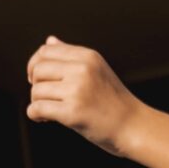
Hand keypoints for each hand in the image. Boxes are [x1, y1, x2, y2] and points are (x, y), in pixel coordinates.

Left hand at [25, 38, 140, 152]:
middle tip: (44, 98)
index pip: (46, 51)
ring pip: (36, 90)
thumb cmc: (113, 101)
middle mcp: (82, 69)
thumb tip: (49, 41)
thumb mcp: (96, 70)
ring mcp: (78, 90)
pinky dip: (35, 115)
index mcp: (88, 56)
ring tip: (49, 112)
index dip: (35, 65)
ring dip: (37, 103)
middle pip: (38, 69)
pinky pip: (37, 108)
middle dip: (35, 85)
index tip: (38, 80)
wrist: (134, 126)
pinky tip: (44, 119)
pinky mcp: (73, 112)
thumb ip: (71, 57)